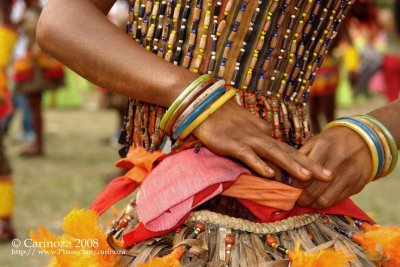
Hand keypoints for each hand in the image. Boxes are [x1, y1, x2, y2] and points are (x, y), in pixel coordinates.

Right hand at [193, 99, 332, 181]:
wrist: (206, 104)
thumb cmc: (226, 121)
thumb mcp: (247, 134)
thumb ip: (260, 149)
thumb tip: (273, 169)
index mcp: (265, 135)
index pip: (289, 151)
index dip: (307, 162)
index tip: (325, 173)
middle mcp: (261, 136)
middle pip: (288, 152)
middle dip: (310, 165)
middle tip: (330, 176)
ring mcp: (247, 139)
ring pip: (272, 153)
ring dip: (291, 165)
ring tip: (308, 178)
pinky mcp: (231, 143)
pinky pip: (247, 155)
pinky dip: (259, 164)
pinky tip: (270, 174)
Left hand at [295, 126, 371, 208]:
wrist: (364, 140)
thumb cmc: (332, 142)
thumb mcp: (315, 142)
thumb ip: (300, 157)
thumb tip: (285, 176)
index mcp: (325, 147)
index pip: (304, 174)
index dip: (294, 185)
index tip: (288, 188)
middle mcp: (339, 160)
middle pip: (314, 190)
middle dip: (301, 198)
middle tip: (296, 200)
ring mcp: (350, 174)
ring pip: (325, 200)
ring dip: (313, 204)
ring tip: (307, 201)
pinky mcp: (358, 185)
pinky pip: (337, 201)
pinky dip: (326, 202)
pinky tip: (320, 199)